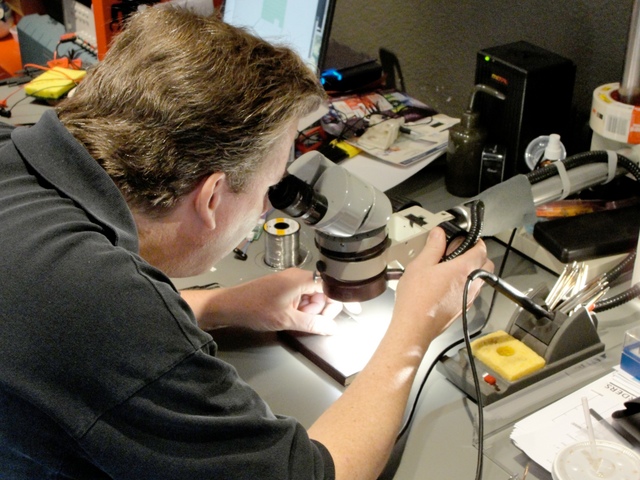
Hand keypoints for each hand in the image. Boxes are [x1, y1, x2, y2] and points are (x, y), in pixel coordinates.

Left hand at [185, 268, 341, 334]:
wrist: (229, 306)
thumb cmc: (253, 308)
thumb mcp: (286, 320)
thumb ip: (313, 323)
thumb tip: (331, 328)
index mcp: (301, 278)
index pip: (331, 286)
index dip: (342, 299)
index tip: (354, 309)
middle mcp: (297, 276)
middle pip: (323, 293)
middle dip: (321, 310)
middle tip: (309, 321)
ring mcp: (290, 282)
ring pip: (312, 298)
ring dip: (309, 311)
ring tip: (293, 319)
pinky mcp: (283, 289)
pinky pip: (301, 299)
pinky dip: (300, 310)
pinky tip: (290, 317)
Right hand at [392, 226, 493, 342]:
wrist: (415, 327)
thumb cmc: (416, 299)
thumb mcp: (420, 265)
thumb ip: (433, 247)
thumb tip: (439, 234)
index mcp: (464, 269)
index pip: (482, 249)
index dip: (476, 241)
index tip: (465, 239)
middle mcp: (471, 284)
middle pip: (487, 265)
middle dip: (477, 256)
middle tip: (459, 252)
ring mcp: (468, 299)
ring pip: (479, 280)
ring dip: (471, 271)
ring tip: (449, 269)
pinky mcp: (462, 309)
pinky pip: (470, 292)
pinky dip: (464, 285)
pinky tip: (445, 285)